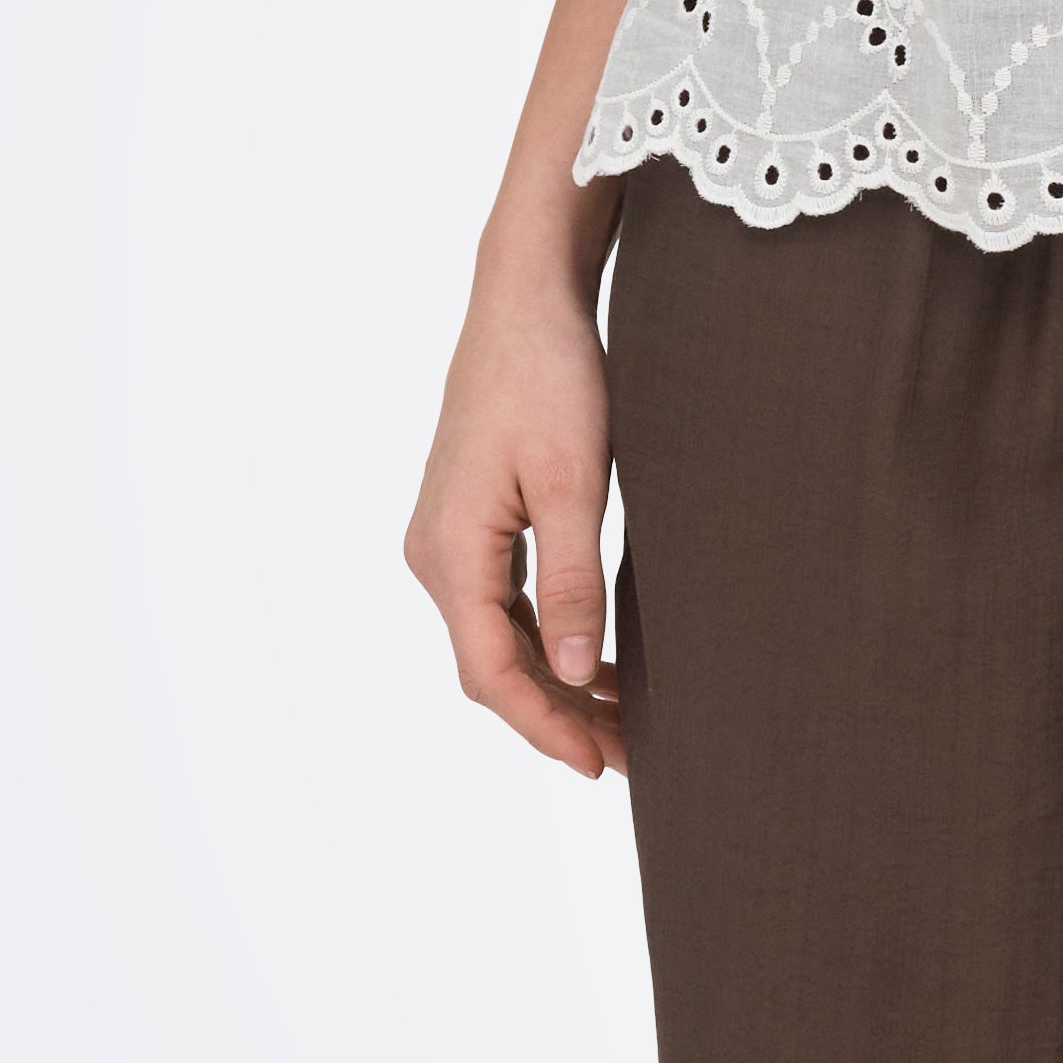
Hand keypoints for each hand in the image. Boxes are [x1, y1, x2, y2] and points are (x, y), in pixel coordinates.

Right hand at [406, 230, 623, 781]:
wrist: (526, 298)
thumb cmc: (550, 376)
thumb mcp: (572, 484)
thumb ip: (571, 582)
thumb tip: (569, 671)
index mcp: (450, 552)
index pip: (490, 672)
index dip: (545, 726)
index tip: (600, 764)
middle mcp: (434, 553)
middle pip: (490, 664)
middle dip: (556, 714)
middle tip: (628, 755)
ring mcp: (448, 537)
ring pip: (497, 637)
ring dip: (553, 681)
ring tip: (621, 719)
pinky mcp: (470, 519)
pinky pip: (502, 602)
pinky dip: (546, 638)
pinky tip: (593, 657)